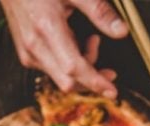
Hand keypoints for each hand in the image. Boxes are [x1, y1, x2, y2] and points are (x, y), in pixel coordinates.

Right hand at [0, 0, 127, 97]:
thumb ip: (99, 11)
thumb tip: (121, 31)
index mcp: (47, 28)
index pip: (73, 68)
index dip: (95, 82)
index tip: (112, 91)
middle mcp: (35, 46)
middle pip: (68, 82)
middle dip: (92, 81)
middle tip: (110, 71)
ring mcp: (29, 54)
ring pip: (61, 78)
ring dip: (82, 68)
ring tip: (92, 41)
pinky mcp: (27, 56)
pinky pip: (54, 71)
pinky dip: (70, 65)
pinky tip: (76, 44)